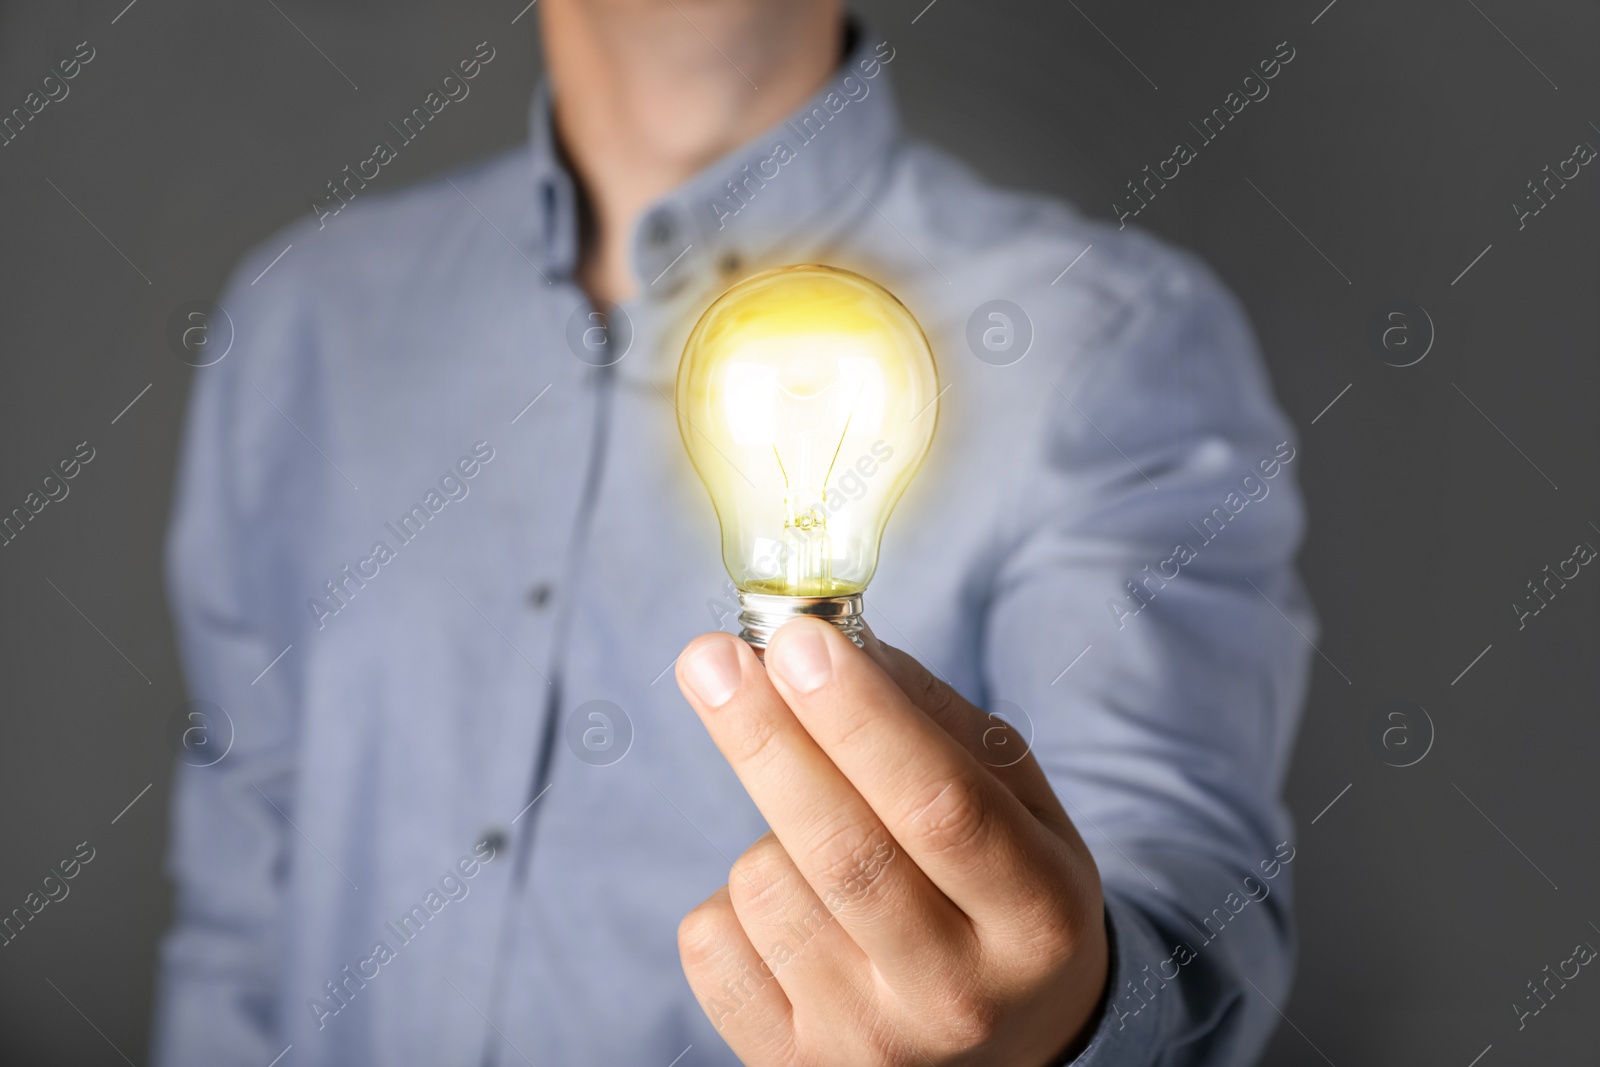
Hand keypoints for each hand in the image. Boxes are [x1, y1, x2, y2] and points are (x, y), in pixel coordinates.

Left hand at [674, 618, 1108, 1065]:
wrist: (1011, 1047)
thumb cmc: (1005, 893)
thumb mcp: (1018, 803)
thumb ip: (933, 720)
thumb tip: (824, 643)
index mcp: (1037, 917)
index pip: (941, 805)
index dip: (861, 717)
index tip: (796, 641)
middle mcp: (960, 995)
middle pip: (843, 851)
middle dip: (766, 737)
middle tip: (711, 656)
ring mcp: (872, 1045)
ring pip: (766, 885)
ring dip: (766, 827)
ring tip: (819, 843)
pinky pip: (712, 942)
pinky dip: (731, 898)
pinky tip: (792, 908)